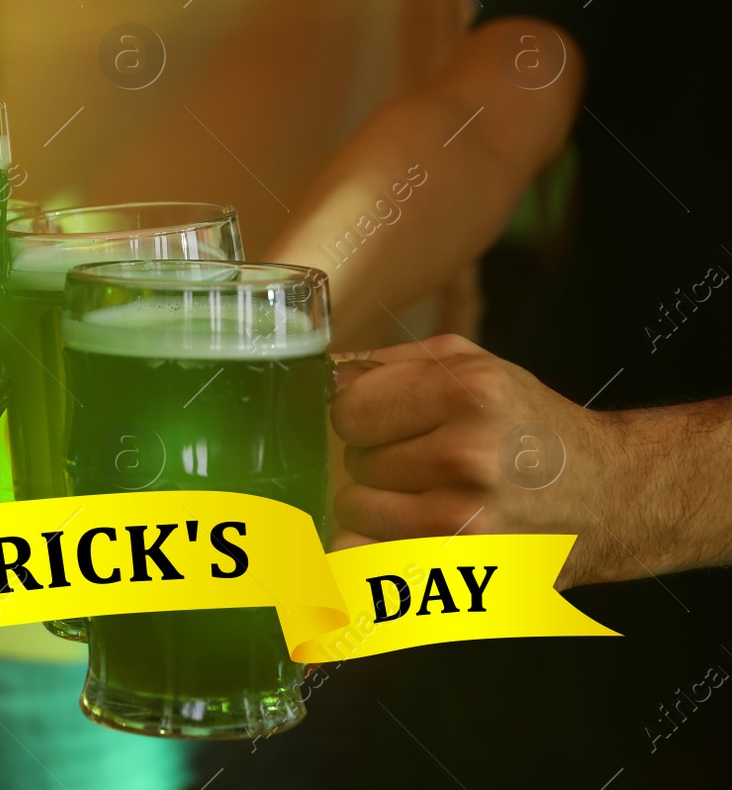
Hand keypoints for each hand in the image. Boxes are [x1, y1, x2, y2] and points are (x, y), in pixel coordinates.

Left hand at [328, 335, 642, 588]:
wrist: (609, 498)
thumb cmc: (530, 426)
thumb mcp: (475, 366)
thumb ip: (392, 364)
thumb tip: (327, 380)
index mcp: (468, 393)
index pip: (349, 408)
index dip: (359, 416)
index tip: (382, 422)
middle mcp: (468, 455)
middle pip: (353, 461)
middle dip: (375, 461)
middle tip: (422, 464)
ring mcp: (465, 520)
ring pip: (354, 511)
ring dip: (375, 506)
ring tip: (422, 498)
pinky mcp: (462, 571)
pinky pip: (365, 561)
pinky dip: (371, 551)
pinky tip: (404, 536)